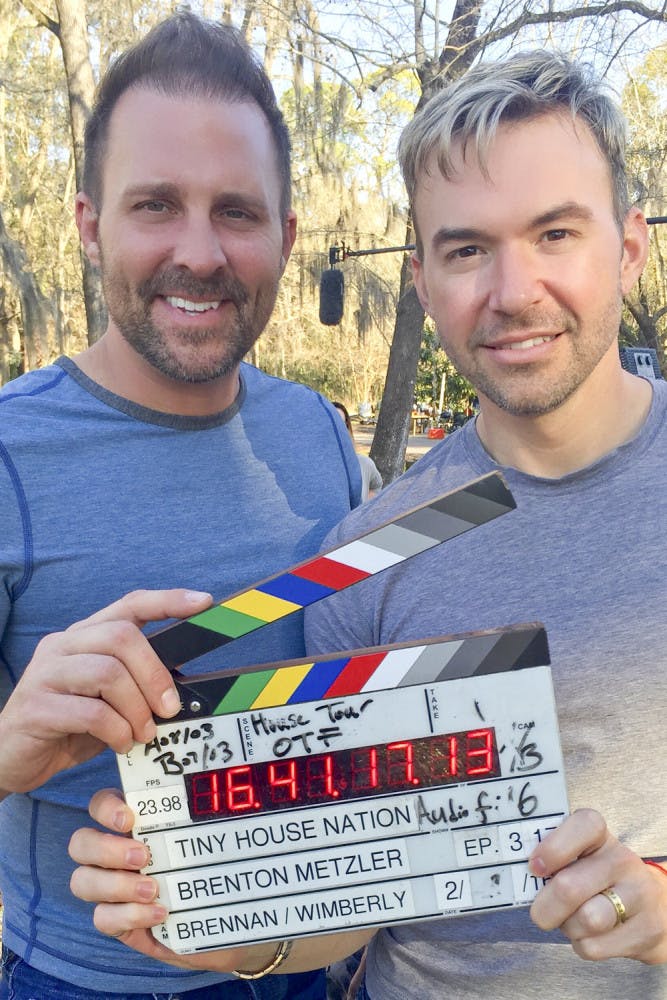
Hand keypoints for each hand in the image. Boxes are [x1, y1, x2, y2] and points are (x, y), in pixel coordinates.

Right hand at [0, 589, 210, 793]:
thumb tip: (182, 688)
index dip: (168, 600)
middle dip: (155, 674)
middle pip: (122, 637)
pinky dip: (116, 730)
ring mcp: (45, 673)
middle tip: (168, 709)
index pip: (129, 604)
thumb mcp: (108, 701)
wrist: (9, 758)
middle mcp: (63, 645)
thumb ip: (135, 686)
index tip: (203, 602)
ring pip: (107, 672)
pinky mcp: (35, 707)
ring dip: (136, 708)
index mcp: (84, 637)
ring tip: (142, 734)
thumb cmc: (66, 726)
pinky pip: (89, 712)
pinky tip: (120, 744)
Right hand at [69, 788, 279, 971]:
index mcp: (133, 823)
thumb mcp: (213, 833)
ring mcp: (111, 889)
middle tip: (143, 856)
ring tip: (152, 889)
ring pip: (81, 881)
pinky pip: (102, 919)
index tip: (130, 819)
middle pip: (79, 843)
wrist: (224, 916)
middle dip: (106, 849)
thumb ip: (208, 808)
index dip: (106, 808)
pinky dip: (128, 915)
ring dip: (114, 885)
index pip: (100, 804)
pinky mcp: (118, 922)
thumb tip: (229, 785)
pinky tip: (159, 913)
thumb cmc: (214, 864)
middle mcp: (114, 852)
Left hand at [529, 808, 666, 963]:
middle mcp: (622, 860)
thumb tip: (518, 875)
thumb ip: (553, 861)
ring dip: (568, 928)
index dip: (554, 847)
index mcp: (601, 837)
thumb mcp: (579, 860)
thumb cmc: (598, 881)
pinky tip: (592, 935)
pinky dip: (583, 946)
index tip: (535, 867)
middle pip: (570, 887)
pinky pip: (595, 947)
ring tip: (573, 921)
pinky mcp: (647, 930)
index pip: (584, 825)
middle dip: (545, 907)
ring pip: (586, 920)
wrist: (653, 909)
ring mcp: (639, 894)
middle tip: (541, 911)